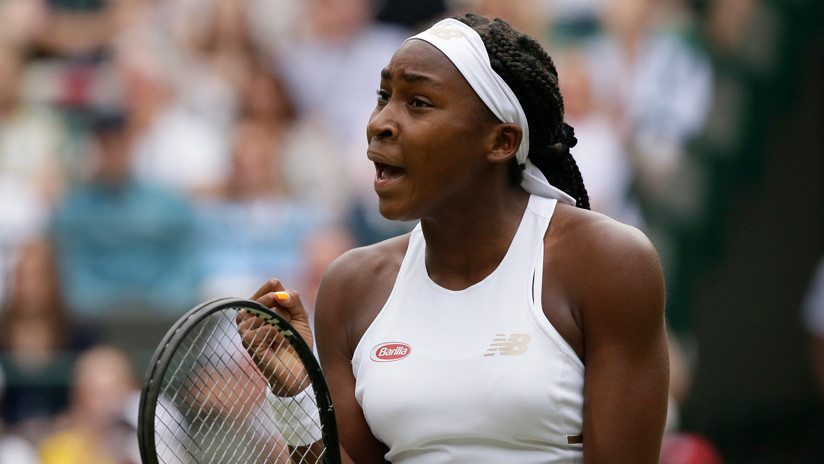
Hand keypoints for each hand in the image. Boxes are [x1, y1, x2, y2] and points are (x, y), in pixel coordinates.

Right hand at [237, 279, 313, 396]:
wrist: (297, 369)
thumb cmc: (296, 342)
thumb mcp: (299, 316)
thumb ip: (293, 298)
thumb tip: (279, 293)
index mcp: (256, 305)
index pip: (272, 284)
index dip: (288, 298)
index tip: (290, 314)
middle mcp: (247, 314)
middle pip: (273, 295)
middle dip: (288, 313)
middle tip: (287, 328)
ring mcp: (245, 328)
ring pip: (273, 310)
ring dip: (285, 325)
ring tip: (282, 338)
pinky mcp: (248, 341)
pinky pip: (271, 326)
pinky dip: (282, 335)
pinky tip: (278, 345)